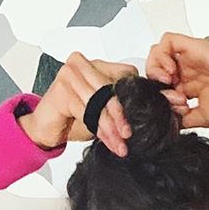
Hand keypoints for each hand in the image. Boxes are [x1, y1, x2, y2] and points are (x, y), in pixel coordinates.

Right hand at [22, 54, 186, 149]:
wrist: (45, 128)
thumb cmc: (74, 118)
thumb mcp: (103, 109)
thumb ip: (121, 105)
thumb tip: (163, 106)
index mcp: (97, 64)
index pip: (126, 75)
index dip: (142, 94)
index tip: (162, 108)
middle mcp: (82, 63)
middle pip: (112, 91)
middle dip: (123, 117)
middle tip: (130, 136)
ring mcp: (70, 74)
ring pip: (100, 103)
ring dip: (111, 128)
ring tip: (120, 145)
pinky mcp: (61, 89)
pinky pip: (86, 111)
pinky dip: (99, 129)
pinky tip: (108, 141)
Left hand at [145, 33, 208, 128]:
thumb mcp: (202, 118)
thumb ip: (183, 118)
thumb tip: (168, 122)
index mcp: (191, 84)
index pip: (162, 83)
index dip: (158, 94)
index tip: (168, 107)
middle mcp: (189, 68)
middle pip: (158, 65)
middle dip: (155, 81)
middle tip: (168, 95)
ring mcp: (191, 57)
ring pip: (159, 50)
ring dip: (156, 66)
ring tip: (167, 81)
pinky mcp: (195, 47)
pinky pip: (168, 40)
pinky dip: (162, 54)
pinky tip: (170, 71)